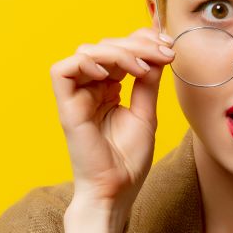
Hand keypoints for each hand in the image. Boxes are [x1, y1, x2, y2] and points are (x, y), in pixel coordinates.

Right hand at [50, 28, 174, 214]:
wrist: (116, 190)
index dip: (142, 41)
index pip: (120, 50)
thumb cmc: (128, 160)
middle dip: (137, 44)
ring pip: (87, 52)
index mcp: (108, 89)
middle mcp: (91, 88)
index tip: (169, 46)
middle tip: (163, 53)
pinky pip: (63, 71)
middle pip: (106, 46)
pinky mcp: (66, 106)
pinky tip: (109, 72)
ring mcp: (77, 96)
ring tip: (142, 67)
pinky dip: (85, 62)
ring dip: (118, 52)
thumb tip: (157, 52)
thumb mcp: (145, 113)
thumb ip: (147, 82)